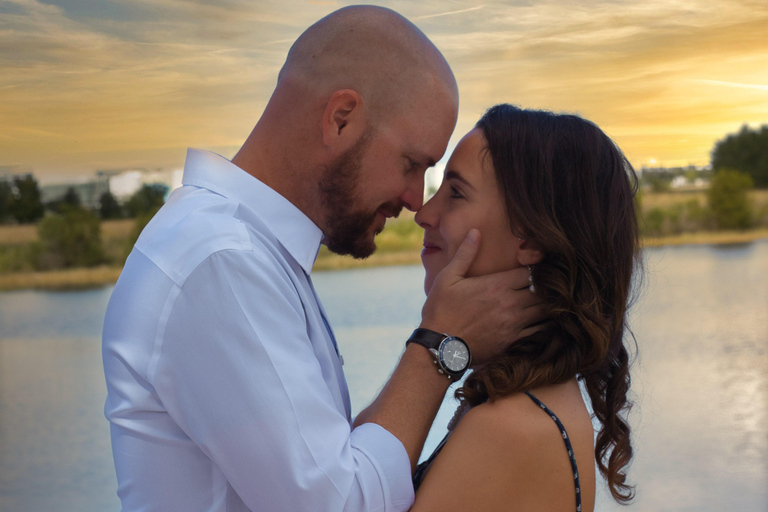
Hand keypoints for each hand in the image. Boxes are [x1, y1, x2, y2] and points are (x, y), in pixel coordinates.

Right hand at [420, 229, 544, 365]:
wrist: (440, 348)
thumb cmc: (441, 310)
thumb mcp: (448, 278)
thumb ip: (465, 254)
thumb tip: (475, 231)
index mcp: (496, 285)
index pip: (531, 271)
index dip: (535, 268)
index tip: (533, 267)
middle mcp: (510, 304)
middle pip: (543, 291)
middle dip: (545, 286)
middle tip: (544, 283)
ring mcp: (514, 324)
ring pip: (545, 311)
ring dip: (547, 304)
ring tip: (544, 300)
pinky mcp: (513, 341)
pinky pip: (539, 331)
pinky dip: (544, 324)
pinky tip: (540, 320)